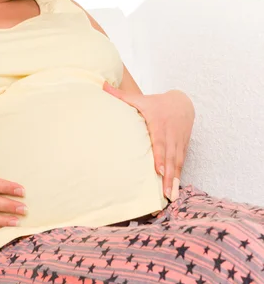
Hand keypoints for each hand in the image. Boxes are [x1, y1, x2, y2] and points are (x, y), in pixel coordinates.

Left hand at [102, 83, 194, 201]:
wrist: (182, 103)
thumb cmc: (155, 103)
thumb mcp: (139, 99)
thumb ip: (120, 96)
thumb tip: (100, 86)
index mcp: (159, 124)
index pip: (160, 142)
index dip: (160, 157)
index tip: (158, 171)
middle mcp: (171, 135)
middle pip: (170, 157)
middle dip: (169, 176)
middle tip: (166, 193)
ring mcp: (179, 142)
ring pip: (178, 163)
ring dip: (175, 180)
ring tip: (171, 197)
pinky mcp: (183, 147)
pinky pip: (182, 163)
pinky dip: (180, 177)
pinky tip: (176, 191)